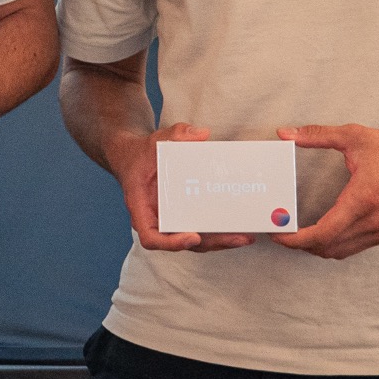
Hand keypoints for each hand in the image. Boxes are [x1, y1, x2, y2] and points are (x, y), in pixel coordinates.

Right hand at [110, 122, 255, 252]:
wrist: (134, 157)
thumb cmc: (141, 154)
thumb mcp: (155, 141)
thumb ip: (175, 135)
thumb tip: (202, 135)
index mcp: (142, 207)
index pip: (150, 237)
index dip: (171, 243)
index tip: (193, 236)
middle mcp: (156, 219)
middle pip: (181, 243)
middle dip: (211, 243)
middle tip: (236, 238)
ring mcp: (171, 220)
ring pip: (195, 240)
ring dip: (220, 241)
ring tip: (244, 236)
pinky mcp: (184, 215)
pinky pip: (200, 228)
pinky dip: (218, 231)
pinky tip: (239, 226)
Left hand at [270, 121, 378, 259]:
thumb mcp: (354, 136)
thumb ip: (317, 135)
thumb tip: (285, 133)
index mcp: (363, 199)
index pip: (324, 233)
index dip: (296, 239)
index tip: (277, 234)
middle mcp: (373, 221)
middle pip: (328, 247)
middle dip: (300, 244)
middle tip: (280, 232)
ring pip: (340, 252)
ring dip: (315, 247)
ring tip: (296, 234)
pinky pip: (352, 248)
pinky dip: (332, 245)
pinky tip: (320, 233)